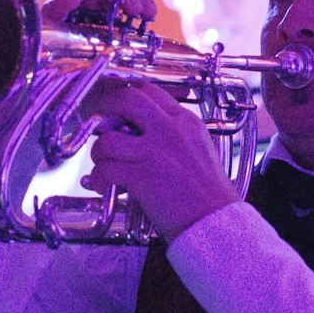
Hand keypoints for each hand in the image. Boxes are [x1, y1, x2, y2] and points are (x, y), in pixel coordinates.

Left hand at [84, 80, 235, 240]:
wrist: (215, 220)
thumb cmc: (210, 193)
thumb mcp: (200, 149)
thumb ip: (176, 135)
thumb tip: (145, 133)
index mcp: (186, 122)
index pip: (152, 91)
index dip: (130, 95)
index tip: (121, 105)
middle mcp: (169, 131)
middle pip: (127, 100)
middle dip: (107, 108)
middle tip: (101, 120)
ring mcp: (153, 153)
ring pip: (108, 138)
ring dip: (98, 151)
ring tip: (102, 161)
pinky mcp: (140, 177)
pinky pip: (105, 169)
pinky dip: (98, 178)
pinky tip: (103, 185)